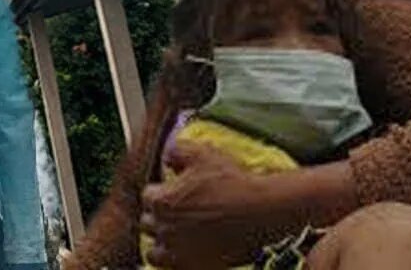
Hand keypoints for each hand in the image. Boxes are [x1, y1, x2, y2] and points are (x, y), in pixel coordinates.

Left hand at [140, 142, 281, 269]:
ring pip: (154, 254)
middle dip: (158, 217)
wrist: (262, 210)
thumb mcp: (201, 154)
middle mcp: (165, 229)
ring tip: (174, 237)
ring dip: (161, 244)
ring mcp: (181, 252)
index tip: (171, 191)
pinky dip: (177, 262)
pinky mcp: (197, 267)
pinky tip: (188, 252)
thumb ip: (175, 152)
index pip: (147, 196)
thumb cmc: (232, 182)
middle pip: (148, 224)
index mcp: (162, 202)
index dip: (159, 191)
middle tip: (175, 212)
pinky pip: (174, 269)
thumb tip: (167, 157)